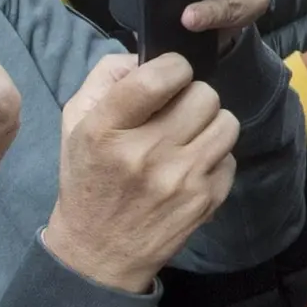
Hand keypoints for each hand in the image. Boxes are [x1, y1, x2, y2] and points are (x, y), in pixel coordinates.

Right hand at [40, 51, 241, 293]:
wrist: (99, 251)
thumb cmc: (89, 179)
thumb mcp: (75, 122)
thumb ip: (107, 77)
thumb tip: (147, 55)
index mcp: (106, 130)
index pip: (158, 78)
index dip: (174, 66)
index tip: (171, 73)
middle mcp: (145, 154)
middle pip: (203, 95)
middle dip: (192, 96)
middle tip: (177, 111)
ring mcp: (180, 180)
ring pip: (226, 122)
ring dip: (209, 124)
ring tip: (188, 136)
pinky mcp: (205, 201)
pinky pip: (230, 156)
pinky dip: (214, 157)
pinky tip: (191, 167)